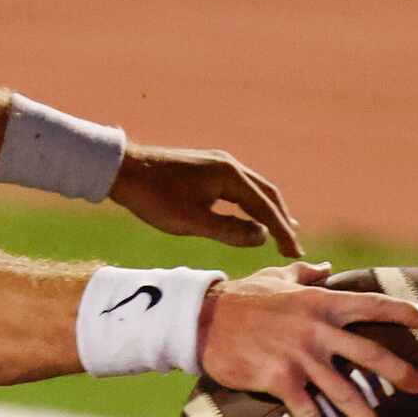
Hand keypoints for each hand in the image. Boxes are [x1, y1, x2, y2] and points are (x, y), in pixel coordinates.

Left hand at [108, 144, 302, 257]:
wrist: (123, 170)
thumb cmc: (155, 198)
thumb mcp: (192, 222)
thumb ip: (229, 231)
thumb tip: (262, 236)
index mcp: (230, 176)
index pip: (265, 207)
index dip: (282, 231)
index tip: (294, 252)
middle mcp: (229, 165)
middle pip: (267, 193)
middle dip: (282, 219)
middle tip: (293, 244)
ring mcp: (217, 164)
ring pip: (253, 188)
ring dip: (269, 209)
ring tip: (282, 229)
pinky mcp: (206, 168)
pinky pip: (239, 186)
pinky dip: (251, 202)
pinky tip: (249, 213)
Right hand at [195, 262, 417, 416]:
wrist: (202, 320)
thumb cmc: (241, 297)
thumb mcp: (276, 278)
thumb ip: (305, 274)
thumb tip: (325, 269)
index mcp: (321, 302)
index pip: (373, 305)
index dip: (405, 312)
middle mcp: (317, 329)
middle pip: (370, 352)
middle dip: (399, 371)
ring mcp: (299, 355)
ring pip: (343, 388)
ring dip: (362, 413)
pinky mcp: (279, 377)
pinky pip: (305, 409)